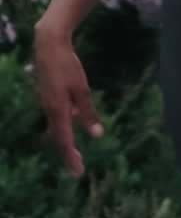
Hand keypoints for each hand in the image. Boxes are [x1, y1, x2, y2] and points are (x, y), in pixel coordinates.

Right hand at [33, 25, 103, 176]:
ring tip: (74, 151)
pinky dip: (64, 124)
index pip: (65, 141)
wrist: (49, 45)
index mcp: (58, 111)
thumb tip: (97, 134)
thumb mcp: (82, 89)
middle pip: (58, 138)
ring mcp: (46, 103)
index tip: (78, 172)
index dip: (71, 157)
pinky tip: (74, 117)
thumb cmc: (68, 66)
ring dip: (65, 140)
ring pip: (56, 127)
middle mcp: (50, 111)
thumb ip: (88, 112)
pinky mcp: (47, 95)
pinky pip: (56, 115)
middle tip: (77, 166)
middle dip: (68, 153)